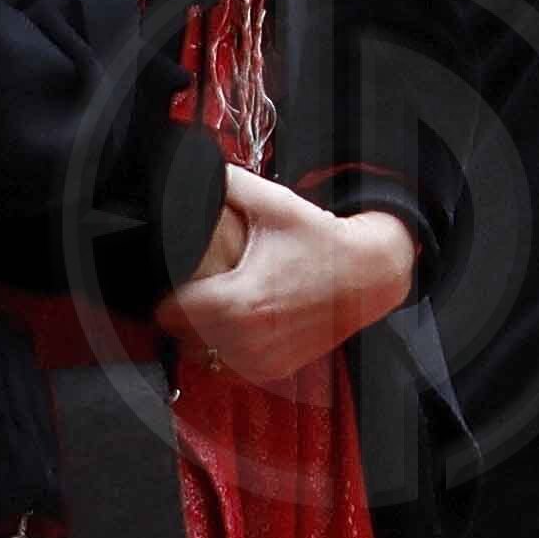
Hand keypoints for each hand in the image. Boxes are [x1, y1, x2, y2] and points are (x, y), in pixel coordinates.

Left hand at [155, 166, 417, 390]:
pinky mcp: (273, 369)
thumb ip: (226, 184)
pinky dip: (229, 348)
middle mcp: (249, 340)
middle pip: (180, 334)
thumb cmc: (322, 241)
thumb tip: (190, 168)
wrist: (371, 274)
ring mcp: (262, 360)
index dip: (168, 293)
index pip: (167, 313)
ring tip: (220, 306)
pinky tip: (242, 324)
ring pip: (202, 353)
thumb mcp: (274, 205)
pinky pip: (229, 365)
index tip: (179, 281)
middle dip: (184, 312)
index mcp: (239, 303)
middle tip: (200, 289)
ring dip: (203, 333)